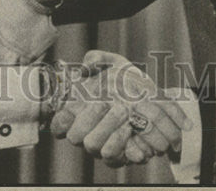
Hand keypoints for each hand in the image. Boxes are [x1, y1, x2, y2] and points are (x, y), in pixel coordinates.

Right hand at [50, 50, 192, 166]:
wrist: (156, 100)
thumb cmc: (129, 81)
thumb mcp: (115, 63)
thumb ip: (98, 58)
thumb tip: (84, 67)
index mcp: (79, 112)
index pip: (59, 124)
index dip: (61, 118)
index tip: (72, 107)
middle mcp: (88, 131)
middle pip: (75, 136)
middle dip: (88, 119)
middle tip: (105, 104)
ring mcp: (102, 145)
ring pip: (94, 146)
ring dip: (108, 129)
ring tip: (125, 113)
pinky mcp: (120, 155)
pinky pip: (115, 157)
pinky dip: (123, 145)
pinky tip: (132, 129)